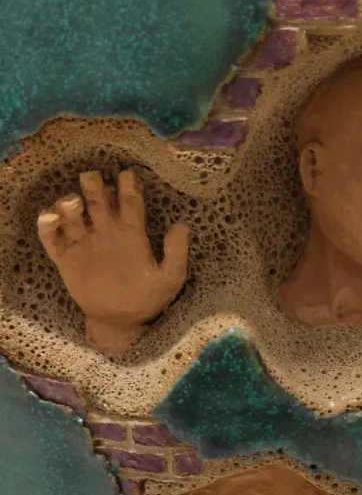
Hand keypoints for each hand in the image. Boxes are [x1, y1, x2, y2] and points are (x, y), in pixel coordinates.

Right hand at [37, 168, 188, 353]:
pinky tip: (50, 218)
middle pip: (98, 200)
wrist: (119, 321)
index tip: (126, 173)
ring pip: (72, 213)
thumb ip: (176, 254)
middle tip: (91, 176)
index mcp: (131, 233)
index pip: (129, 202)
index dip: (128, 186)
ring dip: (69, 203)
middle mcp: (106, 231)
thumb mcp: (168, 278)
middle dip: (94, 185)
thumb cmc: (146, 299)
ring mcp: (84, 242)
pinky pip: (51, 237)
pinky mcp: (66, 257)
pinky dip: (46, 225)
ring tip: (74, 203)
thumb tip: (182, 226)